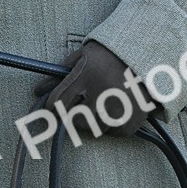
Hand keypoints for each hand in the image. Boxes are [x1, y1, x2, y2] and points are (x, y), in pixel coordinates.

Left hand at [35, 40, 158, 136]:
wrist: (149, 58)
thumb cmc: (111, 55)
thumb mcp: (83, 56)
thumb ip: (61, 74)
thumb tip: (38, 90)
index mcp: (87, 75)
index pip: (58, 101)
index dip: (51, 107)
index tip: (51, 107)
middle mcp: (102, 95)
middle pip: (73, 120)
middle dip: (72, 113)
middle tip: (81, 102)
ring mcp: (117, 111)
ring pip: (92, 129)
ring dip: (91, 120)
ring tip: (101, 101)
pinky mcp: (130, 123)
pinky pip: (112, 133)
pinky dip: (110, 124)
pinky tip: (116, 107)